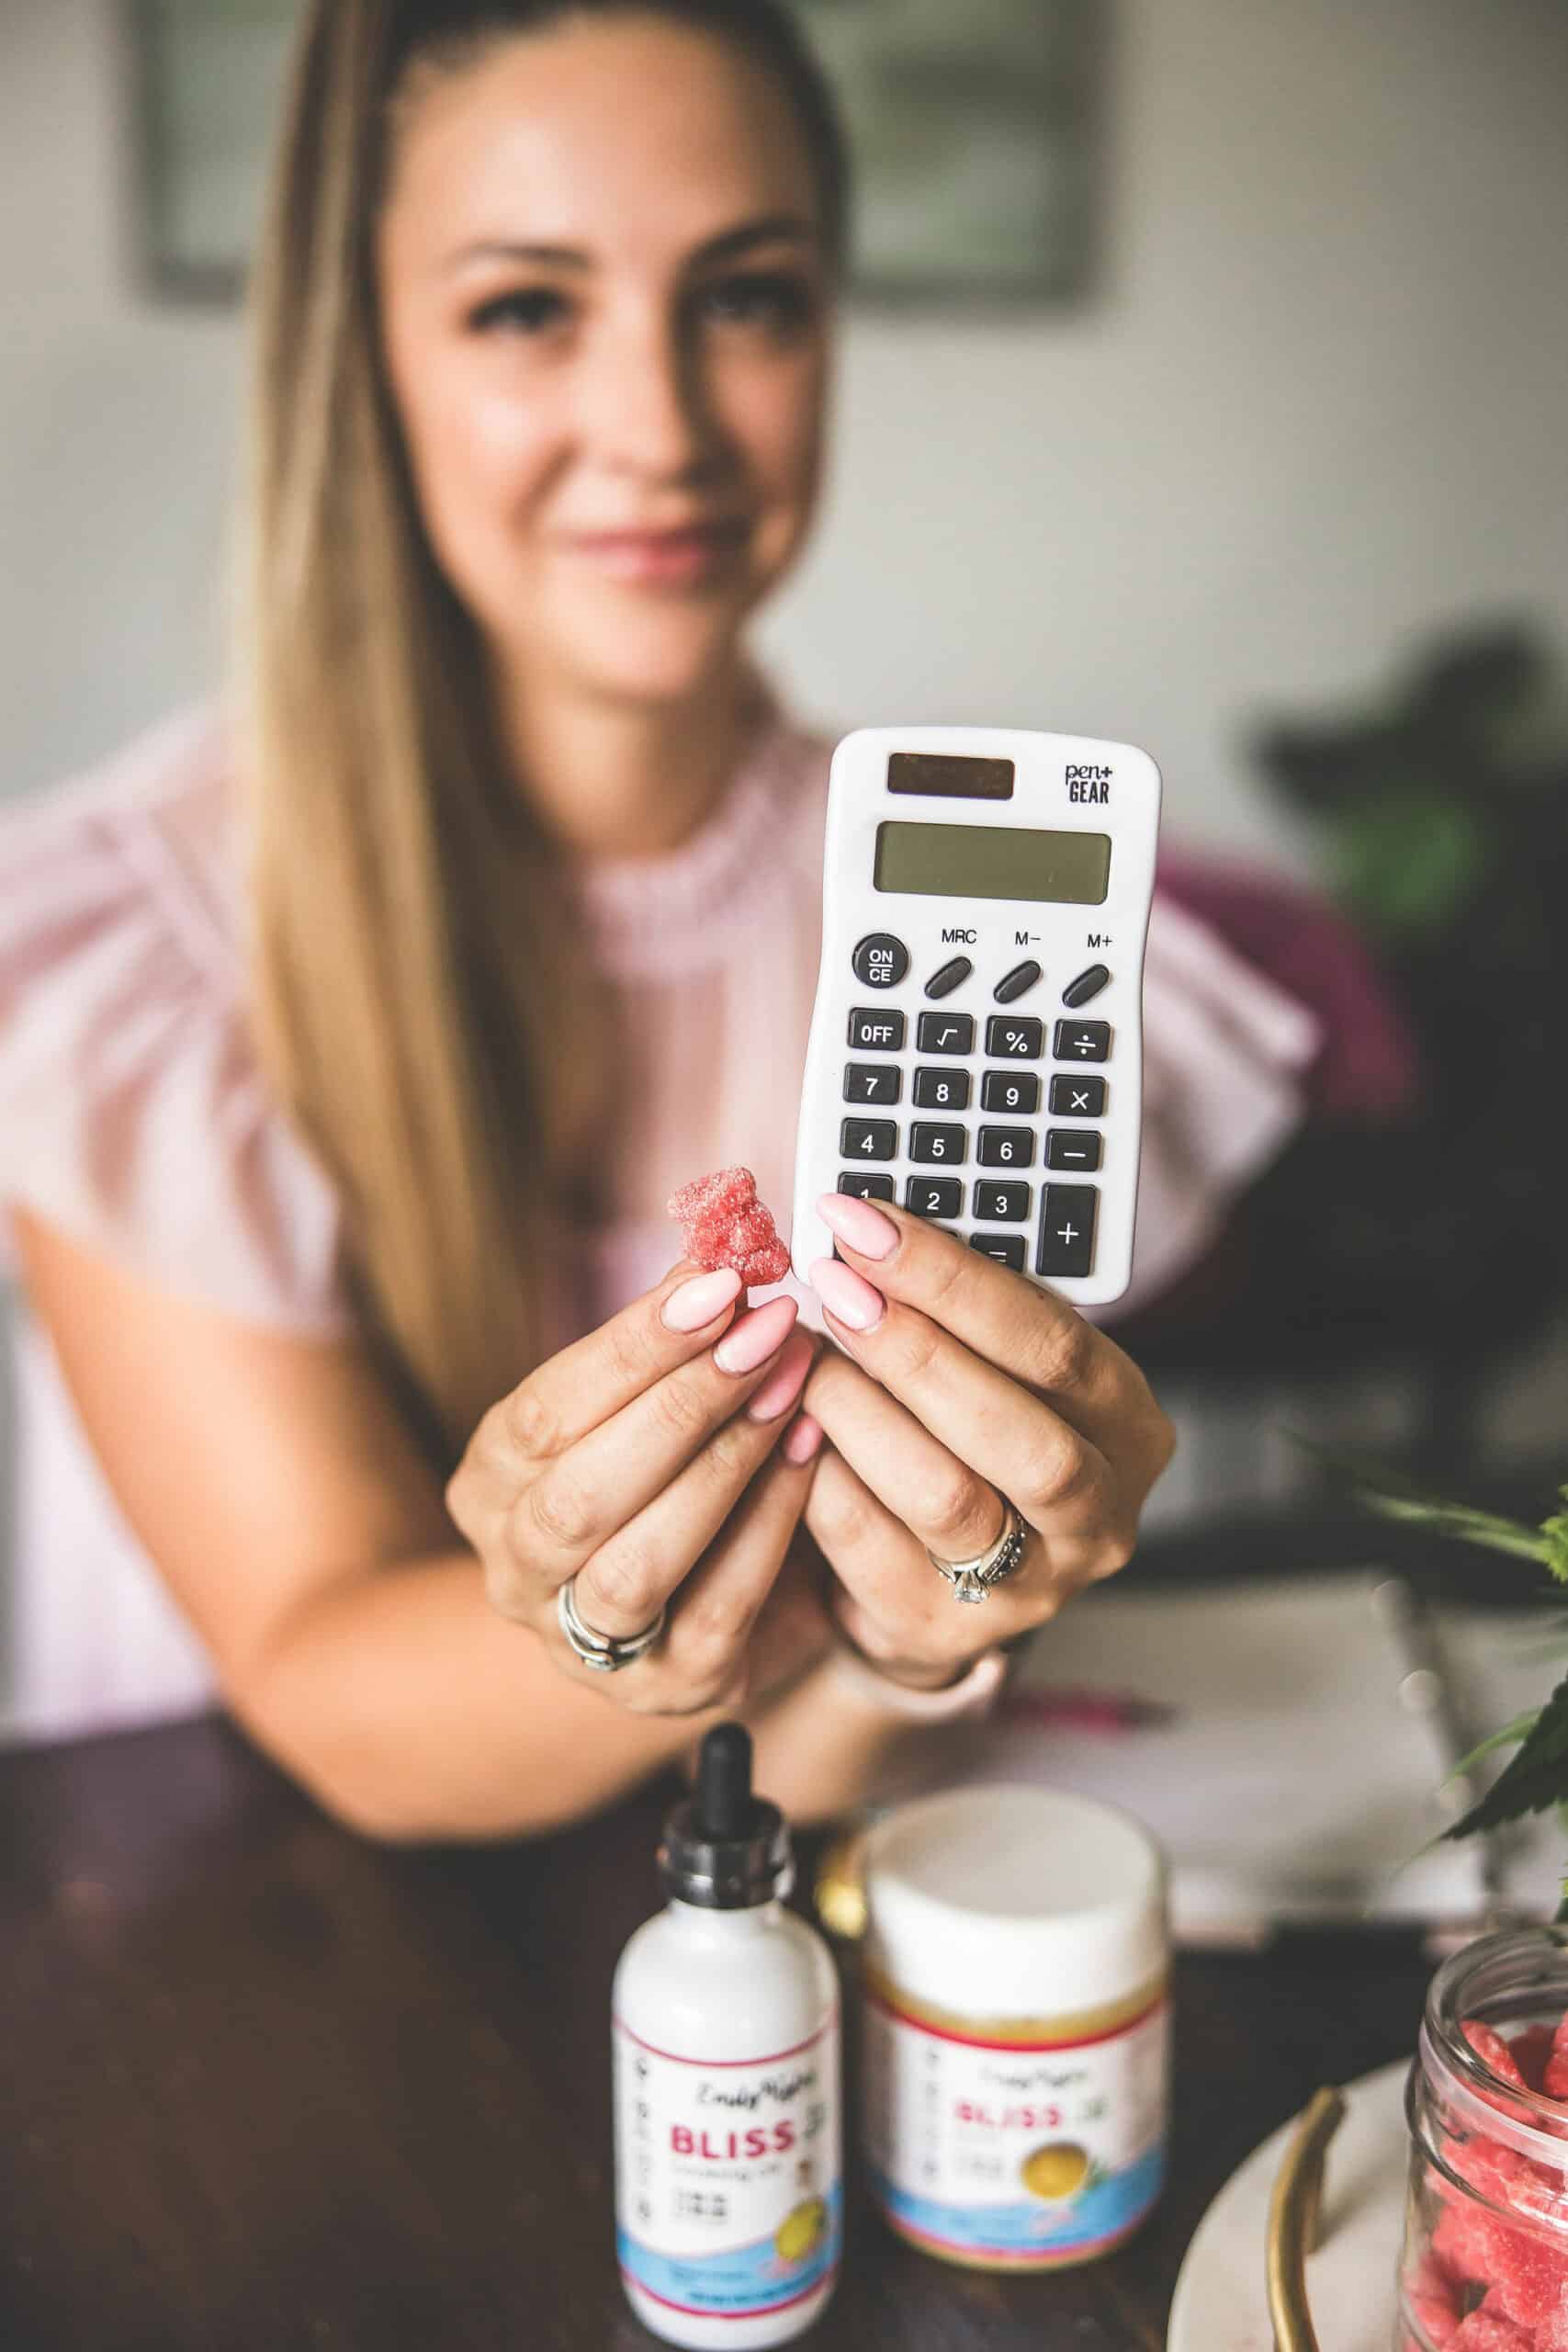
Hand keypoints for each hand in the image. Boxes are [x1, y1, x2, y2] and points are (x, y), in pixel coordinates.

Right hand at [445, 1264, 830, 1715]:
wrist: (690, 1617)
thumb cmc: (667, 1478)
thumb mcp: (649, 1405)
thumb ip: (675, 1338)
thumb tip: (725, 1244)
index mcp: (493, 1482)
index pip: (544, 1411)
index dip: (631, 1345)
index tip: (719, 1279)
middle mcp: (519, 1570)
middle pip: (580, 1494)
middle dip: (681, 1403)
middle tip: (768, 1326)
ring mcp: (587, 1643)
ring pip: (637, 1563)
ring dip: (725, 1465)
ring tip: (793, 1387)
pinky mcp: (671, 1688)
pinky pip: (720, 1609)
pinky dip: (771, 1525)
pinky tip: (814, 1452)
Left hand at [799, 1193, 1174, 1688]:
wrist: (933, 1570)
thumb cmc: (961, 1431)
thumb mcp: (990, 1364)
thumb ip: (957, 1310)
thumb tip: (861, 1232)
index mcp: (1124, 1422)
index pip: (1056, 1343)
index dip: (954, 1279)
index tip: (863, 1225)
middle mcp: (1099, 1513)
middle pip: (1016, 1431)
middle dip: (913, 1348)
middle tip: (833, 1287)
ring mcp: (1030, 1587)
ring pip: (945, 1495)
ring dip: (859, 1413)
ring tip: (802, 1360)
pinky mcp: (944, 1631)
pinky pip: (869, 1547)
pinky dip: (819, 1477)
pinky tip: (788, 1428)